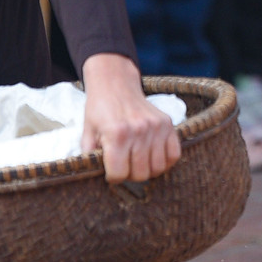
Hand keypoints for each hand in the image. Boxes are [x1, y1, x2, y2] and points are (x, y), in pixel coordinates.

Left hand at [80, 53, 181, 183]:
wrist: (115, 84)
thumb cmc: (99, 110)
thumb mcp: (87, 133)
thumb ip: (90, 157)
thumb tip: (94, 177)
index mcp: (117, 134)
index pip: (119, 174)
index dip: (113, 177)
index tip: (110, 171)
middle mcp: (139, 130)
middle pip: (141, 174)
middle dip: (130, 175)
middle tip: (124, 165)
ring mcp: (156, 126)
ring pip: (158, 168)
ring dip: (147, 169)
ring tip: (137, 161)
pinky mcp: (167, 123)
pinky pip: (174, 155)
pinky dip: (164, 161)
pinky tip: (152, 156)